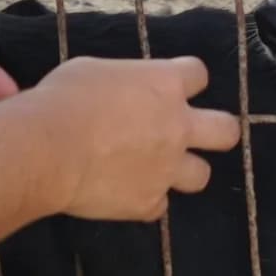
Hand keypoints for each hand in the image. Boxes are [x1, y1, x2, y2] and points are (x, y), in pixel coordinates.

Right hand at [19, 55, 245, 220]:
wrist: (48, 149)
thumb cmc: (63, 100)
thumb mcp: (93, 71)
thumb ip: (122, 82)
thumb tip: (119, 92)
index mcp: (165, 84)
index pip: (198, 74)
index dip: (185, 80)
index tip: (170, 87)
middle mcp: (177, 126)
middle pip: (227, 131)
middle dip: (217, 132)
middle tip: (191, 134)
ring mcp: (167, 168)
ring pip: (201, 176)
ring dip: (182, 172)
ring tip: (157, 169)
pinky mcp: (148, 202)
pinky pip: (158, 204)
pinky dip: (144, 199)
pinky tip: (121, 191)